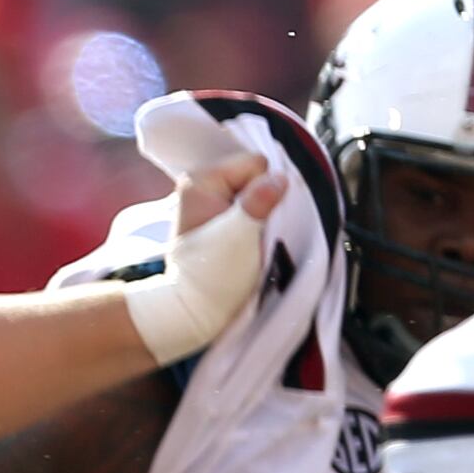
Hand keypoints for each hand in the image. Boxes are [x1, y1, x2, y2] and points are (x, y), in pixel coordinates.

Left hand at [127, 103, 282, 362]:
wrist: (193, 309)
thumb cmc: (212, 273)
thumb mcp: (239, 234)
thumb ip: (259, 201)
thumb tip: (280, 177)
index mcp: (200, 180)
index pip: (255, 163)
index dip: (264, 188)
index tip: (254, 218)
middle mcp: (203, 185)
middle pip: (258, 176)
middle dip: (264, 199)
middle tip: (255, 231)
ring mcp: (213, 202)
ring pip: (258, 193)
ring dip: (263, 213)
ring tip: (252, 239)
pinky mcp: (221, 218)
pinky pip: (253, 208)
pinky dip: (258, 222)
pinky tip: (251, 241)